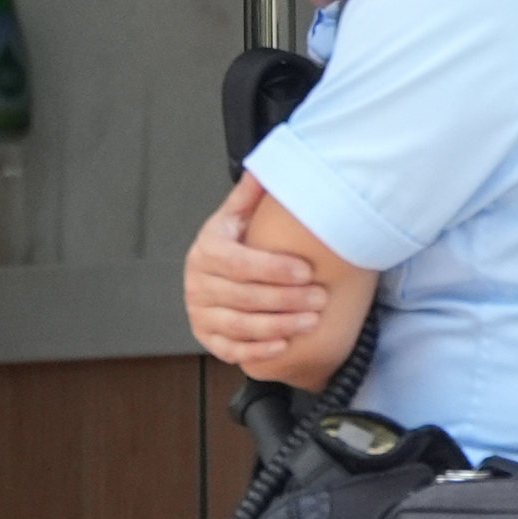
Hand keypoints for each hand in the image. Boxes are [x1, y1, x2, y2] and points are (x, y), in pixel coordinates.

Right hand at [184, 175, 324, 371]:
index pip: (237, 262)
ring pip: (239, 324)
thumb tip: (263, 169)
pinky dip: (257, 349)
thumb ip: (249, 196)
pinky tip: (284, 345)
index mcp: (206, 250)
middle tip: (320, 298)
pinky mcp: (207, 337)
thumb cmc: (234, 245)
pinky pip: (231, 348)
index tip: (306, 271)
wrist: (213, 276)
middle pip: (242, 296)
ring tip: (312, 321)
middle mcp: (198, 282)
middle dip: (285, 299)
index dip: (272, 269)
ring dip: (278, 325)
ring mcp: (200, 312)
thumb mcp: (237, 218)